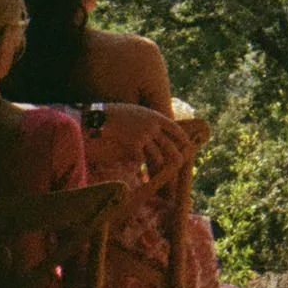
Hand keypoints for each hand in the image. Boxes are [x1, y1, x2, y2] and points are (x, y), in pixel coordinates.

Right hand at [85, 103, 202, 181]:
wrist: (100, 116)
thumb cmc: (117, 113)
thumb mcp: (138, 111)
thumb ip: (149, 119)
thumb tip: (159, 127)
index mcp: (155, 117)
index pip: (175, 129)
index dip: (182, 138)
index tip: (187, 145)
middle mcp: (152, 127)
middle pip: (170, 145)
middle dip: (176, 157)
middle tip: (180, 164)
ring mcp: (144, 136)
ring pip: (157, 156)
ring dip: (158, 167)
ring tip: (159, 175)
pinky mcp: (133, 145)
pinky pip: (141, 160)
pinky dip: (141, 169)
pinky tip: (141, 176)